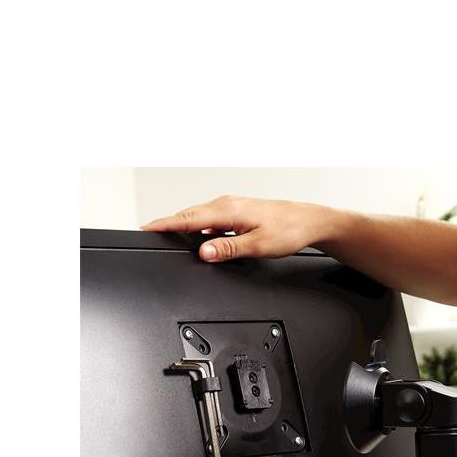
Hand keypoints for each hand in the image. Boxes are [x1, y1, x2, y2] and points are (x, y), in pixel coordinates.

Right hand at [141, 195, 355, 262]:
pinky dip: (200, 227)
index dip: (165, 224)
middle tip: (150, 231)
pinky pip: (211, 218)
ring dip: (185, 225)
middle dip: (169, 223)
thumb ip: (228, 249)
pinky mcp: (238, 211)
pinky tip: (201, 237)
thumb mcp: (257, 246)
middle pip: (190, 215)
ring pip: (200, 216)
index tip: (146, 228)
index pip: (189, 219)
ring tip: (170, 235)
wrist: (310, 222)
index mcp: (228, 210)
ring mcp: (232, 206)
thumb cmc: (289, 231)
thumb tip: (204, 252)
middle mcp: (228, 204)